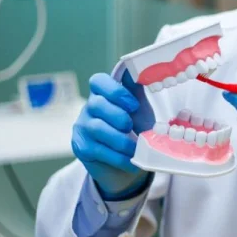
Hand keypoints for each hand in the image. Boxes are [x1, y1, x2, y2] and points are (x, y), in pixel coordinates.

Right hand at [71, 70, 153, 199]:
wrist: (130, 162)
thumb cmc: (138, 130)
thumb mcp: (144, 111)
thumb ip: (144, 93)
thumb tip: (154, 74)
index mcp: (105, 94)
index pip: (98, 81)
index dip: (115, 91)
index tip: (134, 105)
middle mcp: (90, 107)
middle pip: (96, 103)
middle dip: (119, 117)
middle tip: (132, 128)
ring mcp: (83, 127)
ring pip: (97, 128)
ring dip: (121, 140)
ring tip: (136, 149)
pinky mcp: (82, 147)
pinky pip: (98, 150)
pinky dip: (119, 158)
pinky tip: (132, 162)